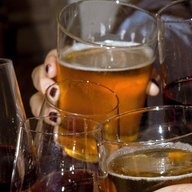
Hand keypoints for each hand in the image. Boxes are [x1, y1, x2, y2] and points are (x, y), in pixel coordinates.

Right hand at [29, 49, 160, 116]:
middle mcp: (62, 81)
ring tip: (54, 116)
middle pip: (40, 77)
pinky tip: (58, 134)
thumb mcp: (131, 78)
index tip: (53, 68)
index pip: (54, 57)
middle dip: (42, 84)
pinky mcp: (62, 122)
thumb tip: (152, 87)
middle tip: (54, 93)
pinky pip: (49, 124)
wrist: (122, 113)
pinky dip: (51, 129)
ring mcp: (59, 102)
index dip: (49, 61)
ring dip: (43, 107)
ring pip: (39, 100)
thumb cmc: (121, 86)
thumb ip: (142, 76)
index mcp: (75, 65)